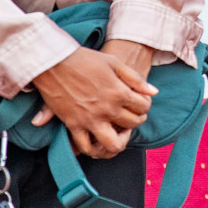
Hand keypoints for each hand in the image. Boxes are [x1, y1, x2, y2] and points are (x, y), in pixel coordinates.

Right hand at [30, 47, 156, 158]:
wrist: (54, 61)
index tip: (140, 102)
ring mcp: (90, 119)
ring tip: (117, 132)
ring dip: (119, 141)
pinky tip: (97, 139)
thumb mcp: (114, 63)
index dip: (145, 105)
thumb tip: (153, 92)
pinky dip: (93, 147)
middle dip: (137, 120)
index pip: (143, 107)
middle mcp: (107, 109)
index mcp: (119, 92)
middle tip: (131, 115)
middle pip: (132, 124)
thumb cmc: (85, 59)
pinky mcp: (73, 125)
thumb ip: (135, 79)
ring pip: (113, 144)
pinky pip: (86, 146)